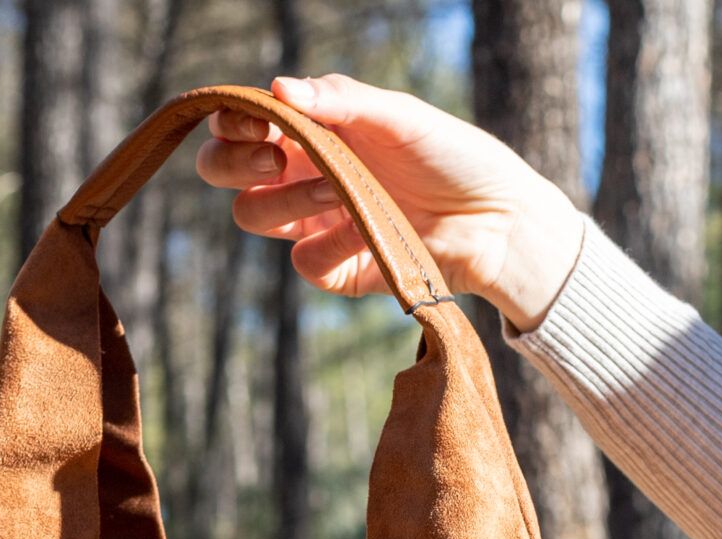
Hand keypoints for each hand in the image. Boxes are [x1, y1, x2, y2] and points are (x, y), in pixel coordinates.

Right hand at [193, 74, 585, 328]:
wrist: (498, 219)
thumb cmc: (453, 156)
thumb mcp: (398, 115)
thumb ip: (339, 99)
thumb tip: (279, 86)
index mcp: (312, 130)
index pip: (241, 123)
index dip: (232, 121)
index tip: (257, 121)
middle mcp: (302, 174)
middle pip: (223, 171)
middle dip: (233, 161)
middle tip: (273, 157)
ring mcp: (315, 223)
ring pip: (253, 214)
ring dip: (290, 198)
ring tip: (342, 190)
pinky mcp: (336, 269)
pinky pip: (304, 261)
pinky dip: (330, 244)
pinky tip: (366, 232)